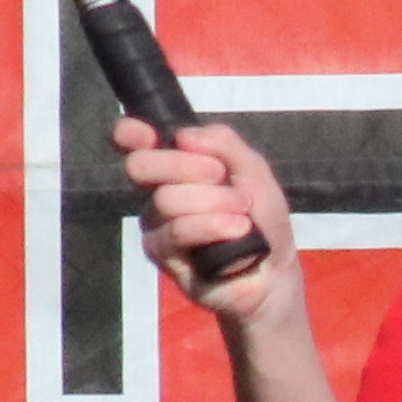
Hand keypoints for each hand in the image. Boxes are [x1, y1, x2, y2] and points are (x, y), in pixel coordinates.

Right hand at [120, 112, 295, 320]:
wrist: (272, 268)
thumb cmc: (261, 218)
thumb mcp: (253, 168)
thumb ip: (223, 142)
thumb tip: (183, 136)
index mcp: (175, 163)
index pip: (132, 141)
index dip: (129, 133)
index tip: (148, 136)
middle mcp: (157, 190)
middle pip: (139, 165)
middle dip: (183, 165)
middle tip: (219, 175)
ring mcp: (156, 222)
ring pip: (166, 199)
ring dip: (214, 202)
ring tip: (242, 214)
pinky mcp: (160, 252)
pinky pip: (177, 230)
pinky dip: (213, 227)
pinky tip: (237, 231)